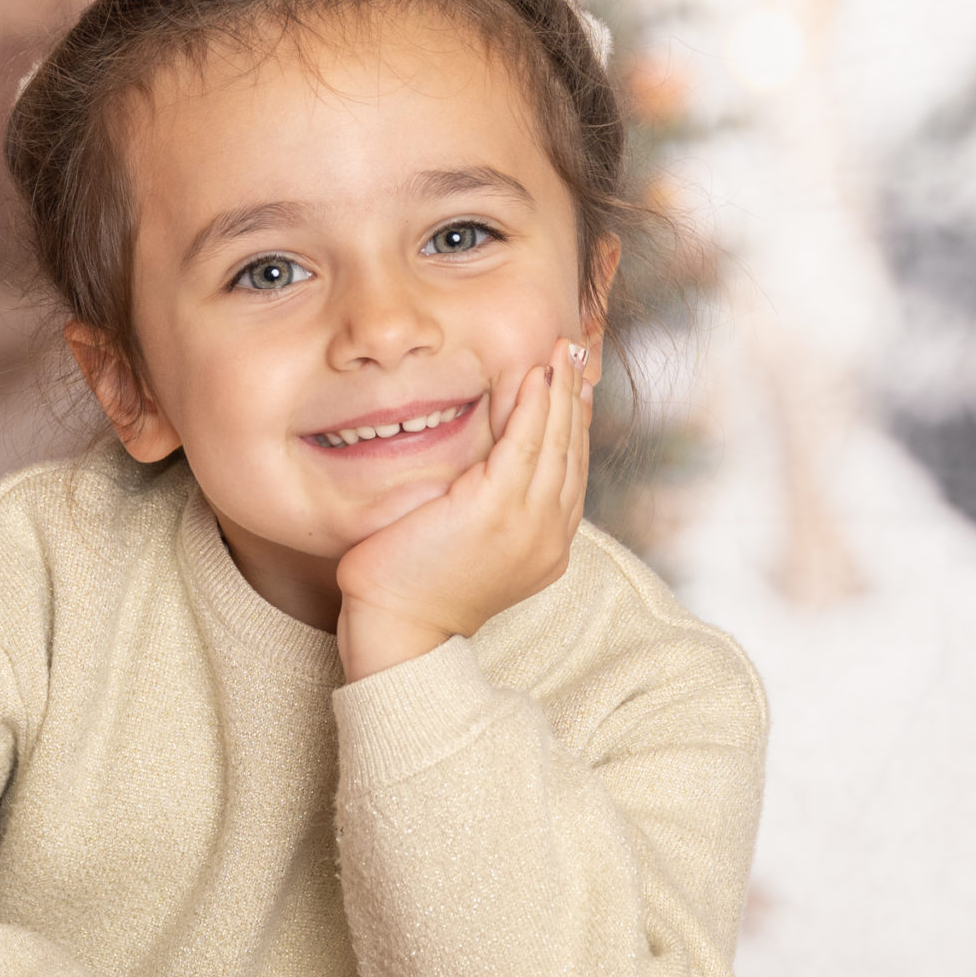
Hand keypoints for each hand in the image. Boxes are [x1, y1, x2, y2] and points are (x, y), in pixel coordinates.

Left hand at [332, 334, 594, 681]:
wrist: (398, 627)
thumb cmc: (418, 586)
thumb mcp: (473, 545)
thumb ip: (493, 509)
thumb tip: (488, 469)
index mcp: (548, 544)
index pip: (571, 469)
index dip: (575, 421)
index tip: (575, 382)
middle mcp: (550, 534)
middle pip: (572, 450)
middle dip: (576, 395)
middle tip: (577, 350)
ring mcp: (528, 523)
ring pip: (555, 442)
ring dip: (560, 389)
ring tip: (563, 348)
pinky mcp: (495, 509)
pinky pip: (524, 444)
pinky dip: (534, 406)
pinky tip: (536, 375)